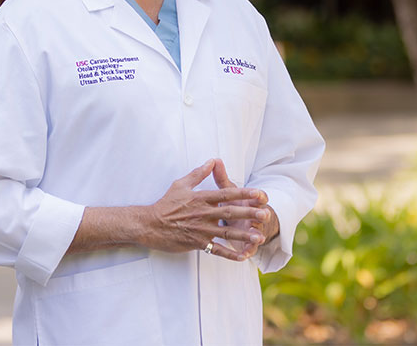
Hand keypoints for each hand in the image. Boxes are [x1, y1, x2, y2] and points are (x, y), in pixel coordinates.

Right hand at [139, 159, 269, 261]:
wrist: (150, 224)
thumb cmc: (166, 204)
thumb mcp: (181, 184)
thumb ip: (198, 173)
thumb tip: (212, 161)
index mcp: (201, 198)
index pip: (226, 194)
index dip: (244, 194)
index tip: (259, 194)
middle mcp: (203, 214)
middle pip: (230, 213)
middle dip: (249, 213)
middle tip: (266, 214)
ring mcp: (201, 230)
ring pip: (226, 233)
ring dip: (244, 235)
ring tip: (260, 236)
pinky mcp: (197, 243)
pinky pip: (216, 250)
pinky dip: (229, 254)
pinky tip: (242, 256)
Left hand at [212, 159, 277, 260]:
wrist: (243, 221)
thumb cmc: (234, 203)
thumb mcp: (228, 191)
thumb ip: (221, 178)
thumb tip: (215, 160)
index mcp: (249, 201)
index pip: (257, 196)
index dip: (259, 195)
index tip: (260, 194)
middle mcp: (253, 215)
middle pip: (258, 214)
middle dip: (260, 214)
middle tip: (264, 215)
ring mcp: (251, 230)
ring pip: (253, 233)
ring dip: (255, 235)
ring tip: (258, 238)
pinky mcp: (247, 244)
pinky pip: (246, 249)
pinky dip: (245, 252)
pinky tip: (243, 256)